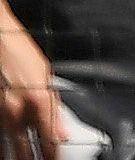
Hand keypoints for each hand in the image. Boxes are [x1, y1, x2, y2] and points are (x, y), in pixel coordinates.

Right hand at [1, 17, 60, 159]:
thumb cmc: (19, 52)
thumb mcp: (45, 75)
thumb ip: (54, 105)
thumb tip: (62, 129)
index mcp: (38, 100)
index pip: (49, 137)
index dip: (54, 153)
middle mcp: (18, 110)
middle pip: (28, 147)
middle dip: (36, 159)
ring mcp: (2, 113)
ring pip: (10, 145)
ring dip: (18, 156)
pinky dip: (4, 145)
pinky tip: (7, 152)